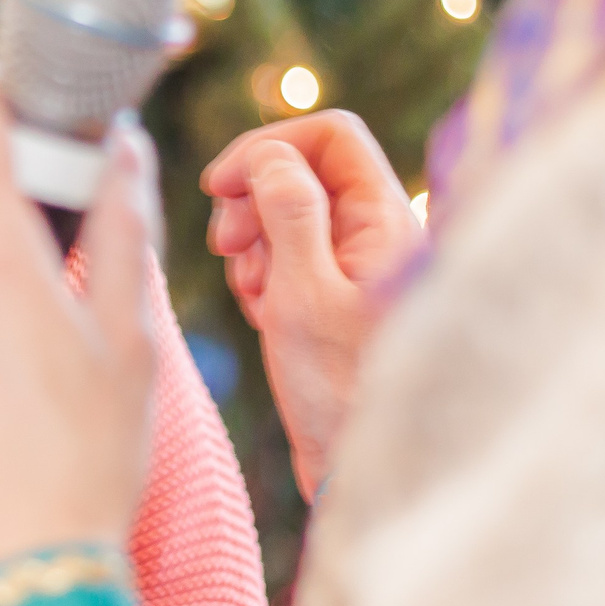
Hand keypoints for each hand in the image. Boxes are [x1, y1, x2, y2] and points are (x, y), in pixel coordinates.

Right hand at [202, 111, 421, 490]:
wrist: (355, 471)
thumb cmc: (339, 392)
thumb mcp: (303, 294)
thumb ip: (288, 212)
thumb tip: (270, 153)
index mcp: (385, 219)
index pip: (330, 134)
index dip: (268, 146)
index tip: (219, 185)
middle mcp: (379, 234)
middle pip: (306, 168)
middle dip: (253, 195)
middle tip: (225, 243)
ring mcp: (358, 267)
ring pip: (292, 213)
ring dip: (254, 238)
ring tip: (249, 289)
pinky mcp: (337, 300)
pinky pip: (292, 257)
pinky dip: (264, 273)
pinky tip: (260, 312)